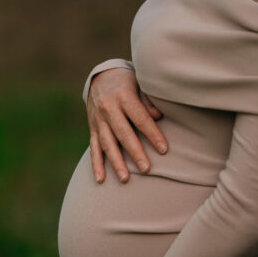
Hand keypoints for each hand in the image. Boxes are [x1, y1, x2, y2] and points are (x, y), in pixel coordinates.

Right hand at [86, 68, 167, 182]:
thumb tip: (158, 116)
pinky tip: (101, 179)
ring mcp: (98, 120)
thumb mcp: (140, 83)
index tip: (164, 149)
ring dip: (116, 162)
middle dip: (135, 153)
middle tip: (147, 169)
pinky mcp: (93, 128)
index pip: (140, 118)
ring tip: (125, 179)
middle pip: (123, 134)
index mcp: (123, 96)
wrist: (101, 77)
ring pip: (107, 144)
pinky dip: (96, 164)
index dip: (153, 134)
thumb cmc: (128, 82)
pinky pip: (94, 148)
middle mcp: (109, 109)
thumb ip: (148, 100)